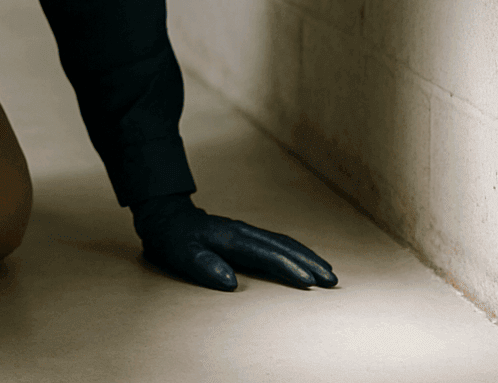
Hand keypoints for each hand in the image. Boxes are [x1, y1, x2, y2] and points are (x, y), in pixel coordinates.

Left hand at [131, 194, 337, 291]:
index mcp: (231, 238)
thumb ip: (203, 266)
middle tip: (331, 279)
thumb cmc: (172, 239)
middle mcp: (244, 231)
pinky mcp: (246, 235)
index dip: (289, 268)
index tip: (309, 282)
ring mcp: (246, 231)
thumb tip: (230, 282)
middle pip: (284, 246)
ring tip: (327, 271)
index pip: (267, 254)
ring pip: (284, 242)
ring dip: (307, 256)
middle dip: (309, 262)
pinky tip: (303, 259)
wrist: (166, 217)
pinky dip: (295, 251)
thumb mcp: (181, 254)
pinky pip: (277, 242)